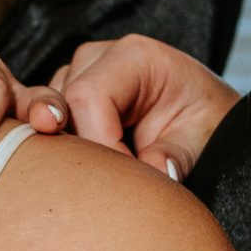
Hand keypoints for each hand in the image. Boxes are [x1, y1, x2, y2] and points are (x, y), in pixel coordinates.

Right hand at [23, 36, 236, 178]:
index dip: (98, 145)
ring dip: (70, 158)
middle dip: (80, 157)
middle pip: (60, 109)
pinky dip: (62, 157)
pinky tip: (88, 176)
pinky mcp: (63, 98)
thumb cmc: (204, 117)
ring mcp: (74, 76)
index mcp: (134, 57)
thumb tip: (154, 175)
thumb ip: (176, 155)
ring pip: (45, 122)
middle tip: (109, 193)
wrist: (203, 114)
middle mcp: (97, 59)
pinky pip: (45, 130)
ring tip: (104, 184)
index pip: (88, 97)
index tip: (121, 185)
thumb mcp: (202, 137)